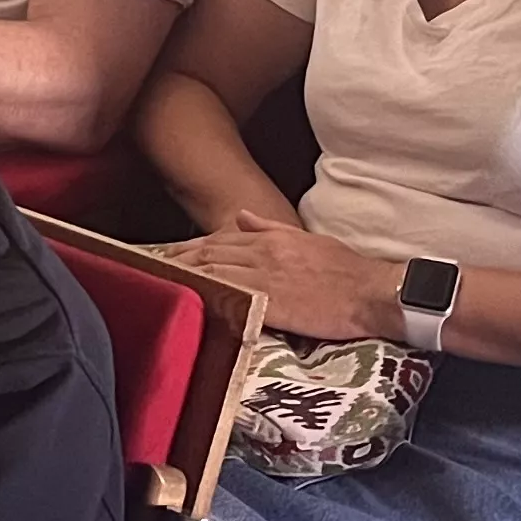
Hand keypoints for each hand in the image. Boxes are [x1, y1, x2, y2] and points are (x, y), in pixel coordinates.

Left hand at [175, 208, 393, 343]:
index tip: (168, 253)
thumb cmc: (347, 272)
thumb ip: (270, 228)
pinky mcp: (271, 302)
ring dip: (182, 275)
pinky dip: (205, 295)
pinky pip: (230, 297)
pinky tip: (185, 299)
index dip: (191, 247)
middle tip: (148, 265)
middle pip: (208, 254)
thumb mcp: (308, 240)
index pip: (220, 241)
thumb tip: (241, 217)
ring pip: (213, 271)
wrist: (372, 293)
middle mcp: (263, 254)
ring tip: (155, 281)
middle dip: (177, 259)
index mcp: (272, 239)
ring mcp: (265, 277)